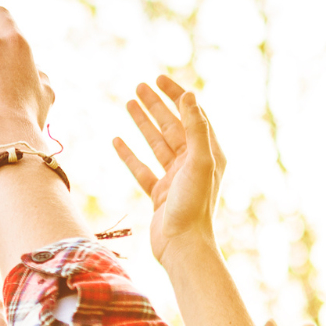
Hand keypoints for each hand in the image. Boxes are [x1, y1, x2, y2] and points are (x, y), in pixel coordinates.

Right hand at [112, 76, 222, 260]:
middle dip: (156, 105)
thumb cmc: (194, 205)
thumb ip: (195, 128)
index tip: (160, 79)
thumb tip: (190, 95)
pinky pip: (142, 168)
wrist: (183, 246)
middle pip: (172, 126)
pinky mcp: (159, 194)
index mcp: (208, 153)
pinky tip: (117, 140)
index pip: (192, 116)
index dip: (176, 96)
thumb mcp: (199, 162)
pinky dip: (129, 154)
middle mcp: (193, 163)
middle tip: (139, 86)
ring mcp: (175, 179)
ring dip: (142, 124)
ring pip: (156, 144)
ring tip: (128, 104)